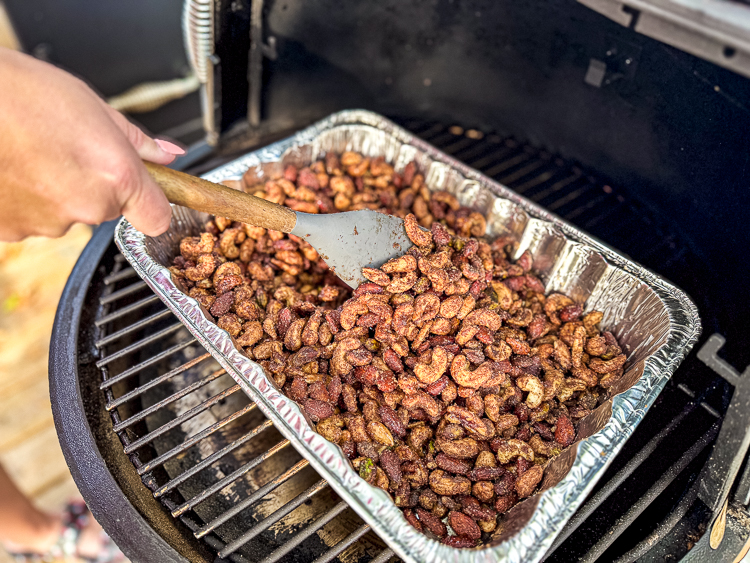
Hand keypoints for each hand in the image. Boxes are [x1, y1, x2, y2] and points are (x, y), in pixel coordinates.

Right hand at [0, 48, 182, 240]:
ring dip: (54, 191)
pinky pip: (29, 218)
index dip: (151, 204)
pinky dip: (23, 199)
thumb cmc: (20, 94)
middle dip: (93, 184)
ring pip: (64, 213)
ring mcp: (46, 224)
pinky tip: (11, 167)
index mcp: (117, 178)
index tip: (145, 192)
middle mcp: (86, 208)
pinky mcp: (10, 231)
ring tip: (31, 152)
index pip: (157, 218)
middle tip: (67, 149)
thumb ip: (137, 141)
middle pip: (105, 209)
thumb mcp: (94, 107)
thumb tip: (167, 156)